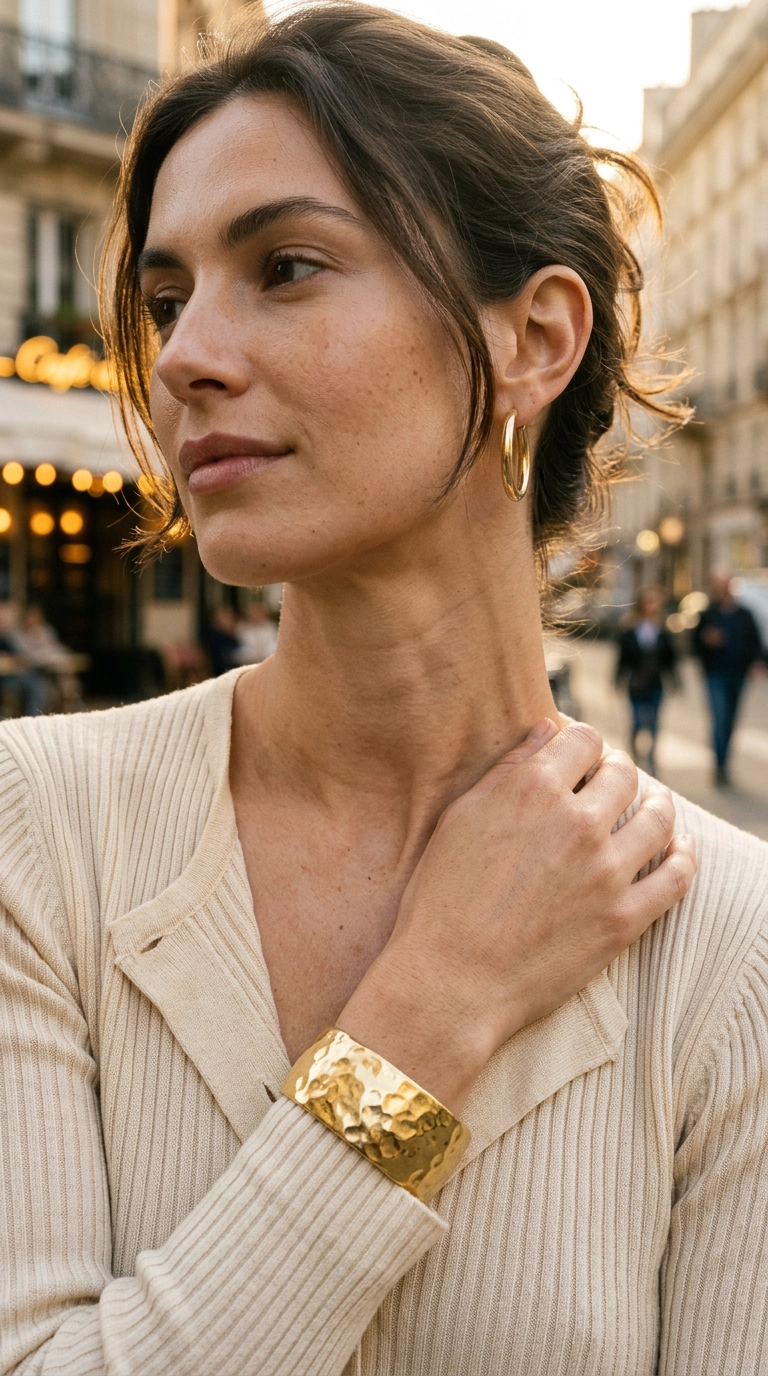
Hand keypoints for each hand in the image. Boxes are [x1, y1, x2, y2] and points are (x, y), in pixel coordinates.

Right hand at [339, 719, 695, 1112]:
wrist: (449, 982)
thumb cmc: (440, 898)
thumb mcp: (461, 818)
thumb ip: (508, 769)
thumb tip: (549, 730)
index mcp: (533, 790)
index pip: (584, 739)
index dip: (584, 745)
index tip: (581, 758)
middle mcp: (578, 822)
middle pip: (624, 773)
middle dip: (617, 771)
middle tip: (611, 783)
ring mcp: (607, 872)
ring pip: (659, 817)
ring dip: (659, 805)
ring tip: (654, 807)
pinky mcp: (624, 918)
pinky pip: (676, 876)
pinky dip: (684, 855)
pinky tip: (680, 849)